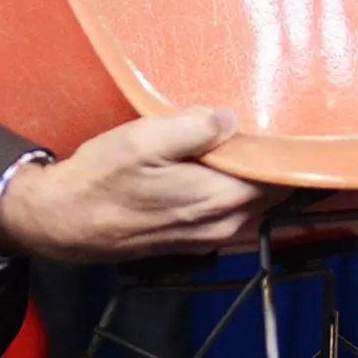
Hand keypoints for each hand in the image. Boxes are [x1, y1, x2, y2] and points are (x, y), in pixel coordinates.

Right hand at [0, 107, 272, 261]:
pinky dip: (236, 191)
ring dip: (256, 178)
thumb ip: (193, 127)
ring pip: (253, 204)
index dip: (291, 151)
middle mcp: (224, 224)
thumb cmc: (100, 180)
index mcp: (220, 198)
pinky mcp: (192, 239)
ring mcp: (209, 236)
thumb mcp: (143, 140)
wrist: (63, 222)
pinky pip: (230, 213)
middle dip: (277, 163)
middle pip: (273, 193)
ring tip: (251, 142)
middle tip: (276, 125)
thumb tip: (232, 118)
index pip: (281, 176)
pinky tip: (222, 167)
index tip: (295, 124)